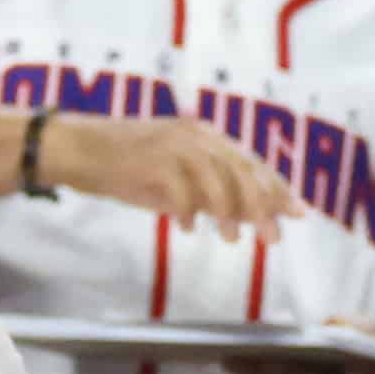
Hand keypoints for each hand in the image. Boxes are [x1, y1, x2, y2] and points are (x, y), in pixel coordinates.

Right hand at [47, 113, 297, 235]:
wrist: (77, 148)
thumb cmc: (126, 165)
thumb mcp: (175, 179)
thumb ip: (208, 193)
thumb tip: (245, 216)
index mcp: (204, 135)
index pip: (251, 162)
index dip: (277, 188)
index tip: (297, 213)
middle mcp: (194, 134)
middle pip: (242, 170)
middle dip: (262, 206)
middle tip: (272, 239)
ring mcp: (173, 144)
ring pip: (217, 178)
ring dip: (228, 212)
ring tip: (232, 238)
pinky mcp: (151, 158)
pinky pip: (180, 189)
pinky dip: (187, 211)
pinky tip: (185, 228)